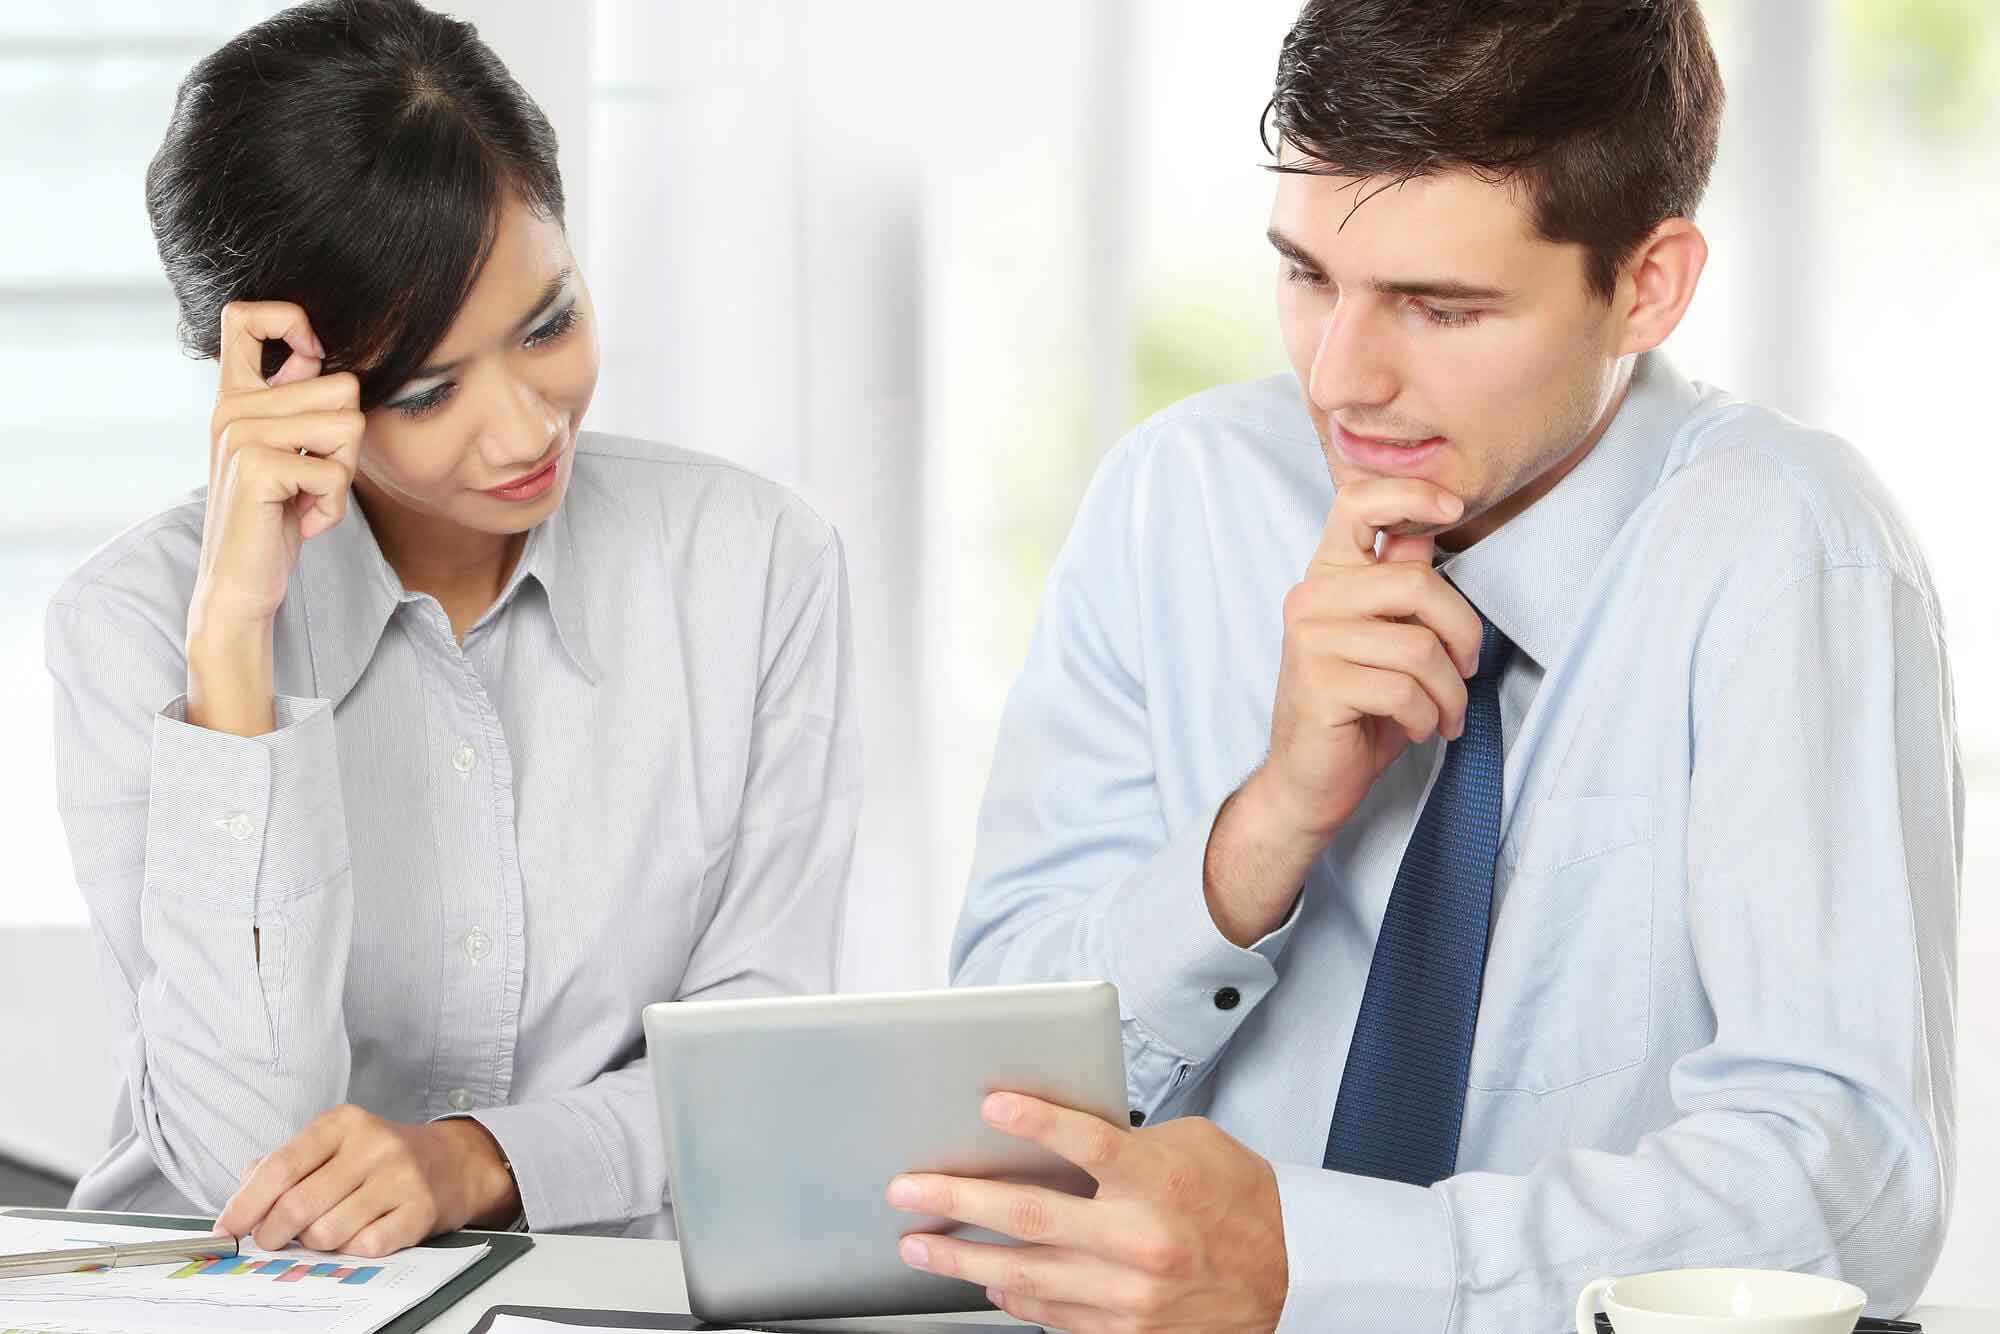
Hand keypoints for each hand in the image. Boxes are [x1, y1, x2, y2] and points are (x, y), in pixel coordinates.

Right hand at [187, 300, 363, 734]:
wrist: (240, 583)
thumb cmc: (274, 518)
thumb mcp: (288, 451)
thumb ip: (298, 402)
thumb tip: (320, 350)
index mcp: (236, 396)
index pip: (246, 316)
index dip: (291, 321)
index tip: (312, 358)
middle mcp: (231, 407)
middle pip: (344, 386)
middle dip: (348, 441)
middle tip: (313, 477)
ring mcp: (239, 434)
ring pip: (349, 426)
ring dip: (344, 474)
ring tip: (305, 497)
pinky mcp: (255, 466)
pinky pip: (336, 471)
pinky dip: (333, 505)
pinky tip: (301, 520)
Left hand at [216, 1105, 517, 1256]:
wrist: (453, 1162)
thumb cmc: (379, 1158)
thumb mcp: (334, 1145)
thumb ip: (286, 1164)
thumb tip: (241, 1196)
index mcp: (343, 1123)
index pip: (281, 1166)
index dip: (246, 1203)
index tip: (227, 1229)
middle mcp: (373, 1144)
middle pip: (298, 1205)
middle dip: (273, 1233)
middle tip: (270, 1240)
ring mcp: (400, 1177)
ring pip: (327, 1232)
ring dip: (316, 1242)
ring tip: (327, 1230)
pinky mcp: (420, 1210)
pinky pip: (364, 1247)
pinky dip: (352, 1250)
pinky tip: (359, 1234)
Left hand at [887, 1093, 1287, 1333]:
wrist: (1291, 1275)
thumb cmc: (1237, 1198)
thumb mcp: (1191, 1146)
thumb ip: (1124, 1141)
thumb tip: (1052, 1135)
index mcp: (1162, 1181)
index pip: (1086, 1142)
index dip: (1034, 1121)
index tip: (989, 1106)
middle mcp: (1143, 1240)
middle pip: (1031, 1215)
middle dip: (958, 1201)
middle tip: (908, 1190)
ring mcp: (1132, 1295)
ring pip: (1026, 1276)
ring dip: (963, 1260)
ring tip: (919, 1246)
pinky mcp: (1128, 1333)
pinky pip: (1053, 1316)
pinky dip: (1014, 1299)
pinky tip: (986, 1283)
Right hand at [1204, 476, 1482, 943]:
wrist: (1308, 782)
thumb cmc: (1358, 709)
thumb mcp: (1387, 639)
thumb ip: (1402, 586)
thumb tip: (1430, 528)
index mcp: (1329, 576)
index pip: (1356, 502)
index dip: (1410, 492)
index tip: (1453, 508)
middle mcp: (1311, 598)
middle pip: (1417, 583)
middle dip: (1463, 634)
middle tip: (1467, 671)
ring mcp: (1310, 640)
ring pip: (1419, 645)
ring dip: (1450, 692)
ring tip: (1445, 714)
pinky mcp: (1319, 684)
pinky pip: (1404, 690)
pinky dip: (1429, 718)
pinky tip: (1421, 730)